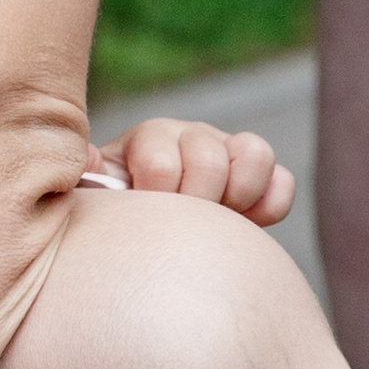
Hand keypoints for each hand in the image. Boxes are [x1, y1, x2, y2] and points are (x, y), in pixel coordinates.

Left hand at [98, 117, 294, 226]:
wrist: (140, 233)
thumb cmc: (113, 219)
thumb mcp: (92, 200)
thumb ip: (85, 179)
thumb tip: (86, 159)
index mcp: (147, 139)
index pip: (161, 163)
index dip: (158, 198)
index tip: (148, 218)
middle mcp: (190, 136)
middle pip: (209, 160)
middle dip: (197, 203)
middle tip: (182, 227)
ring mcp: (228, 151)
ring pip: (255, 154)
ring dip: (237, 196)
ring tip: (214, 222)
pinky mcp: (259, 176)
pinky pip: (283, 182)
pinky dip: (269, 207)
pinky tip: (242, 224)